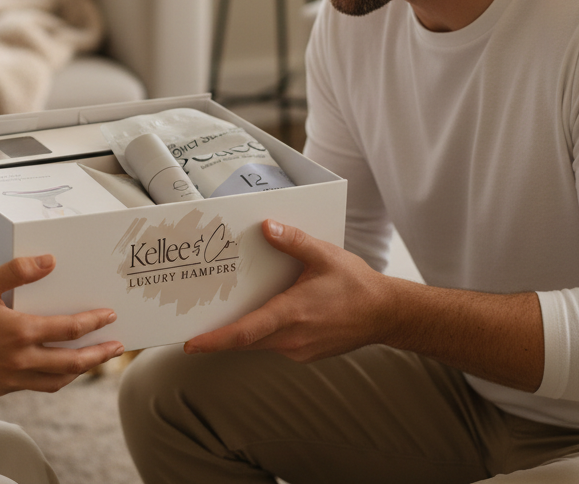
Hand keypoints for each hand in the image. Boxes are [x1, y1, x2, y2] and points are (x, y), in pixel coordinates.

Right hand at [0, 254, 123, 393]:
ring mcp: (10, 378)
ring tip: (93, 360)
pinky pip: (37, 386)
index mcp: (19, 332)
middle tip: (117, 346)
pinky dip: (55, 378)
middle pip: (72, 363)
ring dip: (79, 371)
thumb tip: (49, 261)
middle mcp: (20, 360)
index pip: (68, 330)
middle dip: (98, 354)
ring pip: (56, 380)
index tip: (110, 316)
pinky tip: (57, 369)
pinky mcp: (0, 387)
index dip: (93, 322)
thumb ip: (17, 271)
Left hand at [184, 219, 393, 361]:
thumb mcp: (325, 255)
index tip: (192, 343)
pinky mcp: (304, 353)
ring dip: (241, 332)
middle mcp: (292, 338)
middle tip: (193, 324)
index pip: (245, 332)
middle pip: (244, 340)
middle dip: (218, 335)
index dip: (215, 340)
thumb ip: (293, 240)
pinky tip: (261, 314)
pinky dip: (262, 332)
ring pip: (258, 343)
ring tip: (221, 316)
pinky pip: (274, 343)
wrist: (386, 314)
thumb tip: (266, 226)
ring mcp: (298, 349)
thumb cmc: (356, 285)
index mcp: (292, 314)